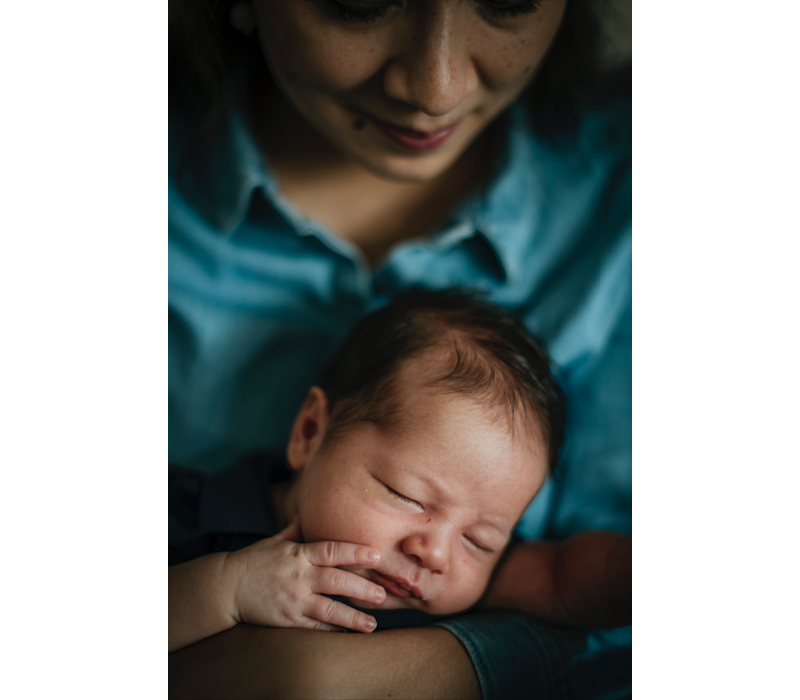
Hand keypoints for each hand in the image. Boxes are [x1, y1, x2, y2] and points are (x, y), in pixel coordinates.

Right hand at [225, 515, 385, 632]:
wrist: (225, 587)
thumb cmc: (253, 560)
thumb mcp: (275, 541)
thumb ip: (296, 531)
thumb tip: (309, 512)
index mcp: (299, 554)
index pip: (332, 550)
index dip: (355, 551)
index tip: (376, 554)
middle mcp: (299, 576)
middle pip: (337, 581)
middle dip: (363, 588)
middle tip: (383, 594)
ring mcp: (293, 599)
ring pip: (329, 609)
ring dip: (353, 617)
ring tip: (372, 624)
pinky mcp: (287, 619)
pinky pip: (314, 626)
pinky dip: (331, 629)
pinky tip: (347, 632)